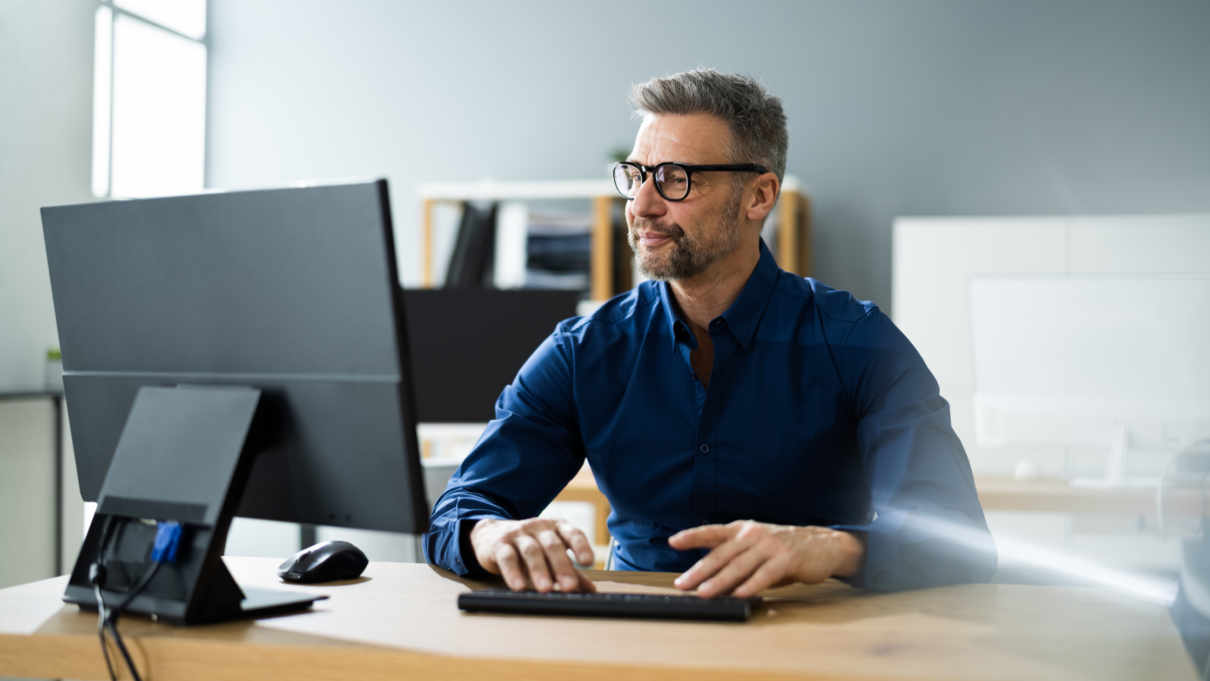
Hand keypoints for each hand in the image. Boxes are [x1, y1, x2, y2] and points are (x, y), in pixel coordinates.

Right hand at [469, 518, 596, 592]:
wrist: (492, 534)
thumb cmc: (529, 545)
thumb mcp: (550, 554)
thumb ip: (570, 569)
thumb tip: (590, 589)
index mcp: (556, 527)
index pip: (572, 533)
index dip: (581, 546)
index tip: (588, 561)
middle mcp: (539, 527)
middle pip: (552, 545)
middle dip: (561, 566)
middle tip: (569, 586)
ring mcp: (519, 533)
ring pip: (531, 551)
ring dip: (539, 570)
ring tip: (546, 589)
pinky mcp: (499, 544)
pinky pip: (507, 557)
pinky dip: (513, 572)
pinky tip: (518, 586)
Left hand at [668, 521, 863, 598]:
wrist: (823, 545)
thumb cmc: (784, 549)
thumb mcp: (756, 549)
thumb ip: (736, 562)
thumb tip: (710, 583)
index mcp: (743, 530)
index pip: (713, 532)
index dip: (692, 536)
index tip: (673, 541)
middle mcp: (753, 535)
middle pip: (721, 554)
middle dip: (700, 570)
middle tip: (683, 584)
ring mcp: (770, 546)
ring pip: (739, 565)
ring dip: (720, 581)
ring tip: (705, 593)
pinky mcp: (786, 559)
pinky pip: (765, 574)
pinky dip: (751, 585)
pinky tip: (740, 594)